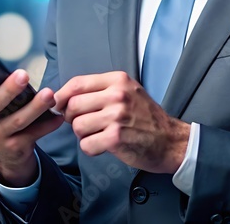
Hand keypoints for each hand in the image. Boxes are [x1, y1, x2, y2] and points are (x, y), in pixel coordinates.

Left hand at [54, 71, 189, 173]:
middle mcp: (117, 95)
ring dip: (83, 135)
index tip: (58, 105)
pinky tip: (103, 145)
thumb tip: (65, 96)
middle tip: (84, 124)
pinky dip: (91, 148)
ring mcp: (116, 116)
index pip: (77, 83)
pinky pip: (86, 144)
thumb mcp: (128, 91)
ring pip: (77, 126)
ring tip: (97, 134)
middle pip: (73, 105)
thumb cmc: (145, 117)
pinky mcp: (116, 138)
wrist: (170, 141)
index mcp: (118, 80)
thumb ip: (100, 90)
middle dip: (72, 118)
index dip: (62, 96)